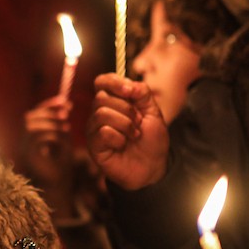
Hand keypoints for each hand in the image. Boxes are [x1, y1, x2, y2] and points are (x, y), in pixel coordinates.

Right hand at [22, 96, 73, 207]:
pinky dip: (52, 136)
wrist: (58, 190)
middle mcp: (22, 142)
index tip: (66, 102)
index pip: (34, 113)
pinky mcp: (28, 158)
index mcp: (29, 137)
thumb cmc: (61, 167)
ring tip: (66, 129)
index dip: (49, 105)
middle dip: (49, 112)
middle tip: (67, 114)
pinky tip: (63, 142)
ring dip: (52, 125)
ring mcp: (23, 150)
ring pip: (32, 126)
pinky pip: (37, 139)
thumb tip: (65, 105)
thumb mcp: (63, 141)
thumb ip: (61, 125)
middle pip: (30, 117)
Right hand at [85, 73, 168, 189]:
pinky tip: (123, 146)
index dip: (112, 82)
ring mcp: (94, 130)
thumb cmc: (151, 140)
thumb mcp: (153, 111)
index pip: (102, 82)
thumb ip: (142, 93)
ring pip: (102, 114)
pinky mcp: (94, 146)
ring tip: (134, 135)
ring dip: (125, 124)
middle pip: (102, 98)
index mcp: (113, 102)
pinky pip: (102, 132)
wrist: (154, 167)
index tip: (129, 91)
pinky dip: (119, 139)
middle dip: (127, 109)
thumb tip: (128, 84)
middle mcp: (99, 113)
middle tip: (138, 122)